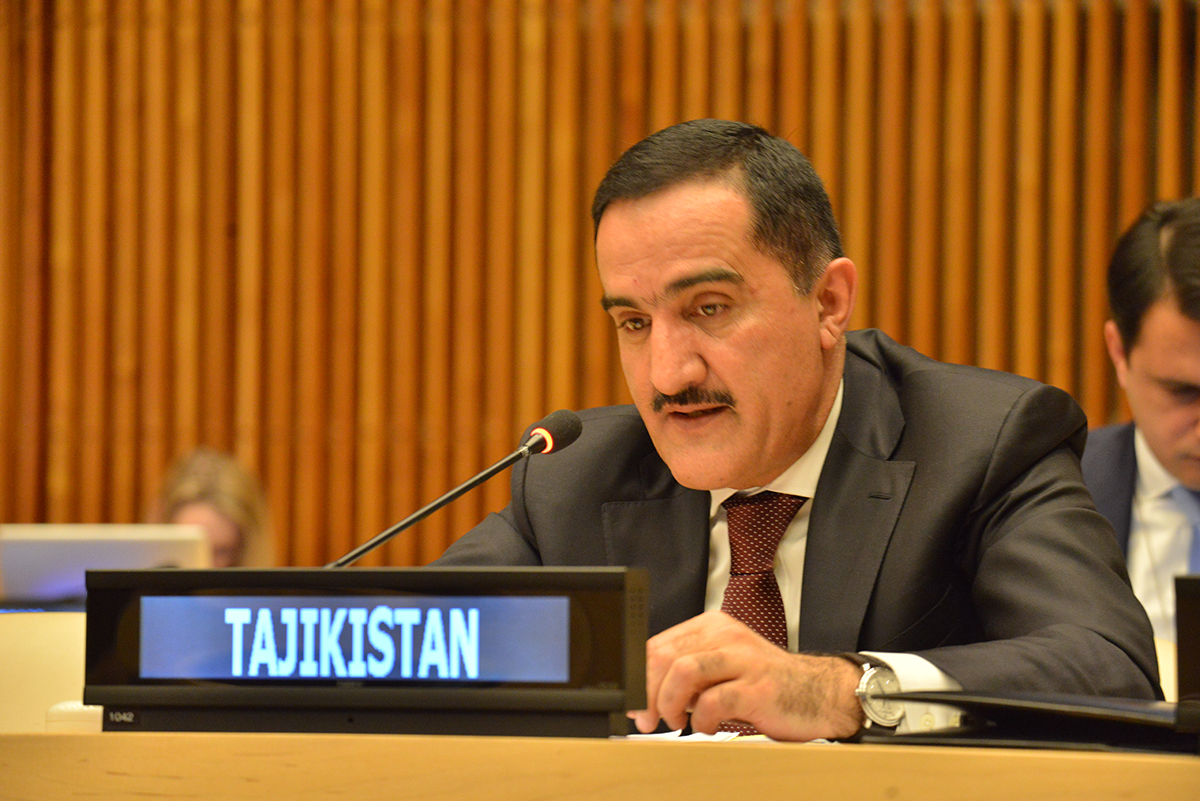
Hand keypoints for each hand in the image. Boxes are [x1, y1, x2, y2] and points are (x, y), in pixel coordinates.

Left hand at [630, 610, 864, 740]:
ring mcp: (744, 660)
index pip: (658, 645)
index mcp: (712, 627)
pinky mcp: (758, 687)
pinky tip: (707, 726)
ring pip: (684, 672)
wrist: (819, 693)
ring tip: (676, 722)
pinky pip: (714, 701)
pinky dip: (701, 719)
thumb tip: (644, 695)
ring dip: (669, 703)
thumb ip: (688, 674)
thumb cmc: (766, 684)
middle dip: (647, 693)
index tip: (634, 704)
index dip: (638, 677)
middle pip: (665, 657)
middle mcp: (726, 636)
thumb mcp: (722, 668)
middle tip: (648, 719)